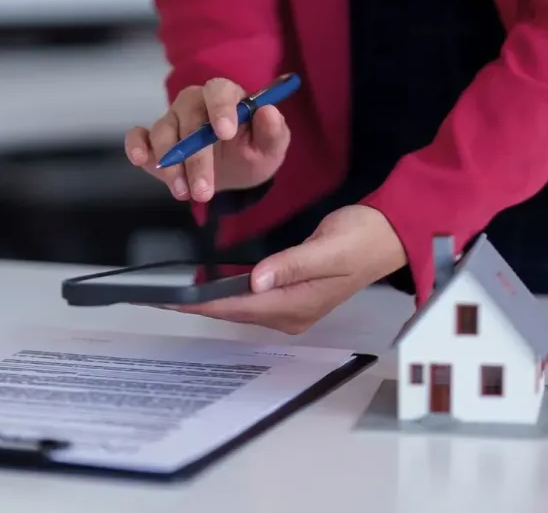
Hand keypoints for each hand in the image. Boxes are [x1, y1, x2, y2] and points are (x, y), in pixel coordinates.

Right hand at [125, 78, 289, 201]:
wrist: (235, 173)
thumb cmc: (253, 152)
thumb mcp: (271, 148)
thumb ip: (273, 131)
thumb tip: (269, 111)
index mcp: (227, 97)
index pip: (219, 90)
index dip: (221, 109)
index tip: (225, 134)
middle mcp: (196, 103)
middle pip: (189, 118)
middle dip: (196, 158)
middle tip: (204, 190)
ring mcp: (173, 119)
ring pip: (164, 133)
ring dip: (172, 166)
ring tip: (185, 193)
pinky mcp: (153, 140)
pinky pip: (139, 135)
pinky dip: (136, 145)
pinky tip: (141, 159)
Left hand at [159, 205, 407, 333]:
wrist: (389, 235)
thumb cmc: (364, 239)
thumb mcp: (330, 248)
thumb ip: (293, 265)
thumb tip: (256, 281)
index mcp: (299, 304)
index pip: (239, 306)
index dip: (202, 304)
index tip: (169, 300)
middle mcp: (293, 312)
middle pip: (235, 312)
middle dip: (197, 306)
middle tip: (158, 297)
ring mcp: (294, 305)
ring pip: (242, 307)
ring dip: (209, 302)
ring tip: (175, 294)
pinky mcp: (294, 294)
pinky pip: (253, 299)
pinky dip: (227, 294)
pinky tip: (211, 288)